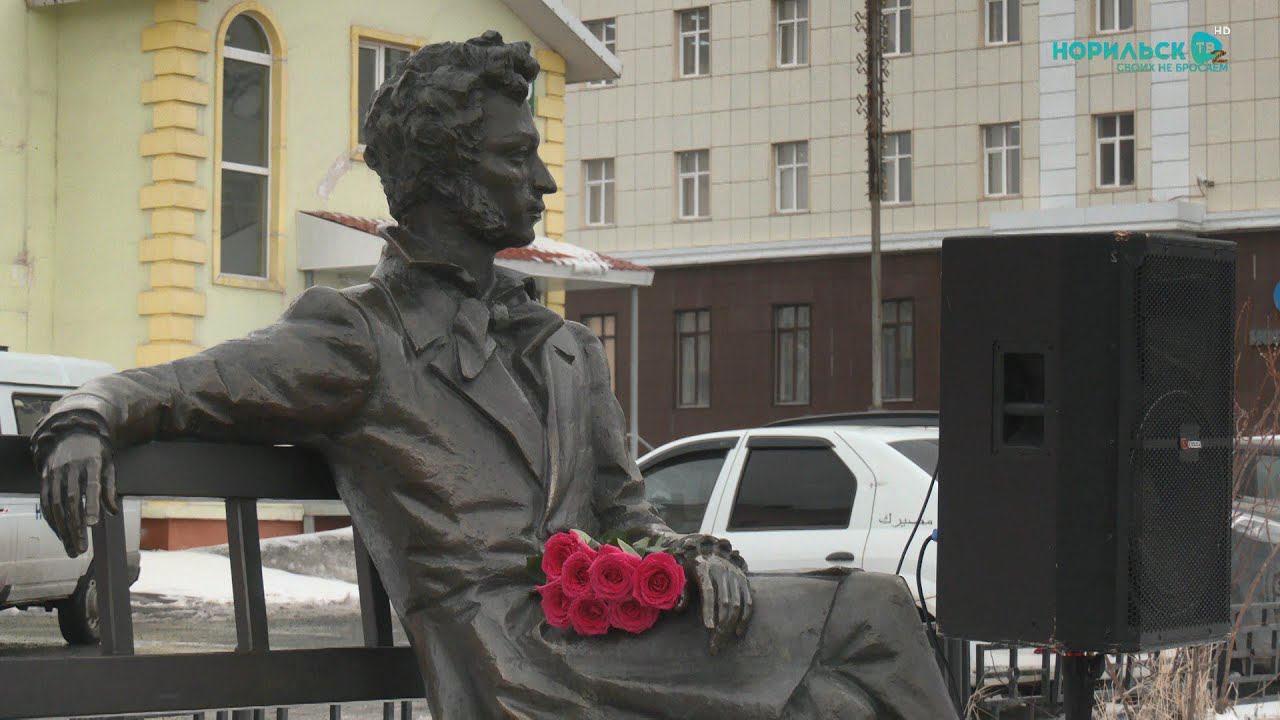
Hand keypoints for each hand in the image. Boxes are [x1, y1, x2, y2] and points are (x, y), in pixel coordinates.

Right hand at [39, 431, 116, 556]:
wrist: (70, 432)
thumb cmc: (94, 452)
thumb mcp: (108, 464)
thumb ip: (110, 488)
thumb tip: (113, 511)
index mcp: (92, 462)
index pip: (92, 486)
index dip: (92, 505)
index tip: (93, 524)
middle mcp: (71, 467)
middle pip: (72, 500)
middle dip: (76, 527)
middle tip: (82, 548)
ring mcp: (55, 472)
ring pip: (56, 504)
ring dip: (63, 529)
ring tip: (72, 547)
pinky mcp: (44, 478)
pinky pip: (45, 502)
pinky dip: (52, 520)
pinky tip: (60, 534)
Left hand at [677, 553, 752, 654]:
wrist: (711, 550)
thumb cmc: (693, 567)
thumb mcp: (683, 575)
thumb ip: (682, 591)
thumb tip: (678, 609)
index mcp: (704, 569)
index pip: (709, 592)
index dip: (709, 610)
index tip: (709, 628)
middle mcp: (722, 572)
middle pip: (724, 602)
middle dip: (720, 626)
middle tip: (714, 645)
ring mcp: (735, 576)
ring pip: (737, 604)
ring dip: (731, 626)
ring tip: (722, 642)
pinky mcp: (744, 581)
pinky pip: (748, 602)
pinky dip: (745, 618)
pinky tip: (737, 632)